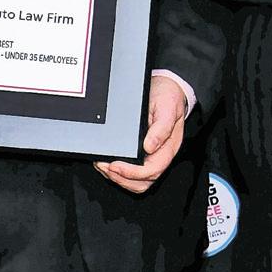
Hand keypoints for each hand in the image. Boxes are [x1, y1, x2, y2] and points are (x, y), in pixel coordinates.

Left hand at [95, 74, 189, 193]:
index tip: (116, 166)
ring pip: (136, 181)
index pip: (152, 170)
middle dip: (122, 179)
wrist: (167, 89)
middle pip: (143, 181)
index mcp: (168, 148)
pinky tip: (106, 163)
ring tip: (103, 166)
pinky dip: (117, 173)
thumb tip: (150, 147)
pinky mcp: (141, 154)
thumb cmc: (168, 99)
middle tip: (105, 167)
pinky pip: (131, 173)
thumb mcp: (167, 108)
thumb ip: (161, 128)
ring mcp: (151, 156)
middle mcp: (159, 155)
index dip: (133, 173)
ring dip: (118, 178)